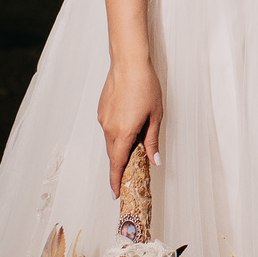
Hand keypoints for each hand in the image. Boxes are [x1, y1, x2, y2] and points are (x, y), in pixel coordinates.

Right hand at [98, 59, 162, 195]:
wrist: (128, 62)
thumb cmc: (146, 87)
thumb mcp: (156, 116)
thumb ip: (152, 141)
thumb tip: (154, 161)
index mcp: (123, 133)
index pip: (117, 164)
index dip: (116, 181)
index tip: (116, 194)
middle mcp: (109, 128)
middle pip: (113, 154)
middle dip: (119, 167)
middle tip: (128, 177)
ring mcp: (103, 118)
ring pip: (111, 141)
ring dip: (119, 148)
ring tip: (133, 148)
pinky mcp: (101, 110)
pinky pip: (108, 128)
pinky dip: (116, 134)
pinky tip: (128, 127)